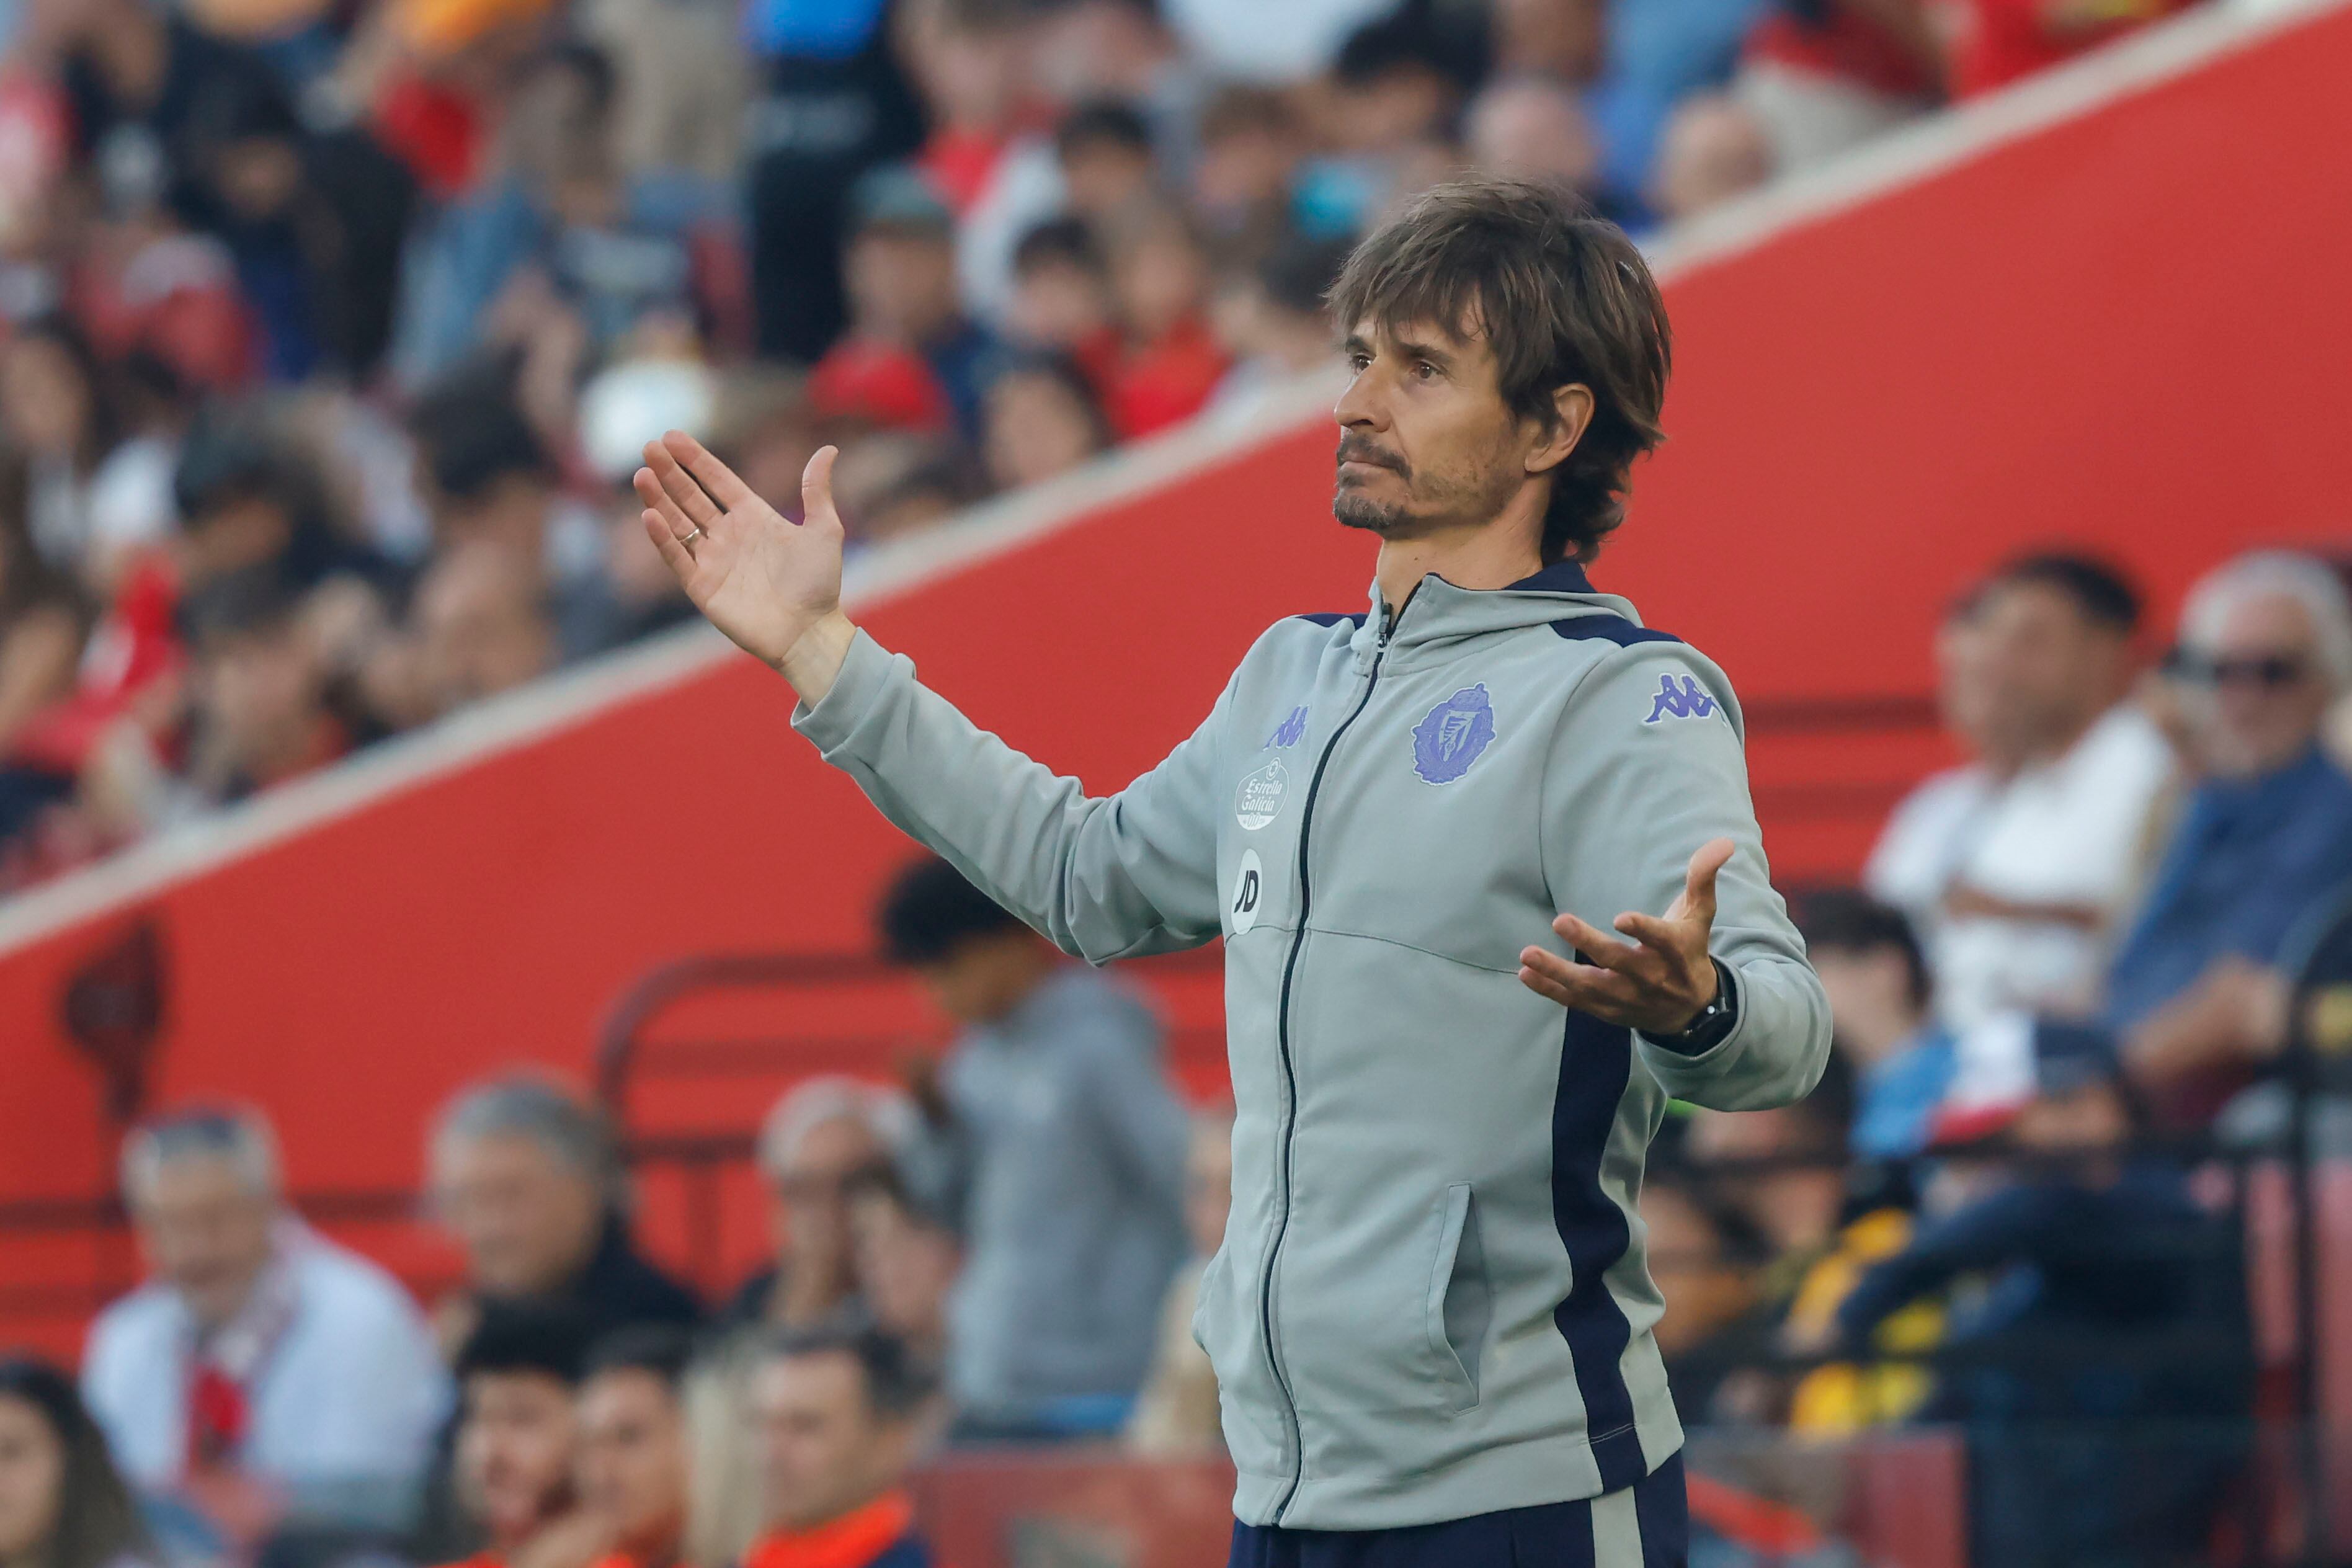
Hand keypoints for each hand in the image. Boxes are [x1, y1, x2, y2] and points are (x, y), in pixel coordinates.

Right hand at [636, 430, 855, 696]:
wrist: (810, 632)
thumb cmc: (820, 584)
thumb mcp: (824, 530)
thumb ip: (817, 490)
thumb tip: (829, 449)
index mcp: (754, 517)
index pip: (717, 481)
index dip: (695, 459)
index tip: (671, 436)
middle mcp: (729, 536)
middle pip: (691, 497)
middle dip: (670, 472)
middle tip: (648, 446)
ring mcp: (713, 561)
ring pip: (678, 523)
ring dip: (659, 499)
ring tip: (642, 474)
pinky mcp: (702, 587)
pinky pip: (677, 558)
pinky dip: (663, 538)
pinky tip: (650, 515)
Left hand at [1518, 838, 1734, 1035]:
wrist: (1692, 1011)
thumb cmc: (1689, 950)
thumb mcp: (1699, 915)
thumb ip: (1703, 877)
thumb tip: (1722, 841)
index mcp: (1676, 952)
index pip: (1661, 940)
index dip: (1643, 931)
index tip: (1621, 917)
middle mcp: (1652, 978)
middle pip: (1619, 962)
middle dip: (1589, 943)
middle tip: (1561, 920)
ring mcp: (1628, 998)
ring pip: (1591, 987)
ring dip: (1557, 972)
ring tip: (1527, 953)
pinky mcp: (1608, 1011)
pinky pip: (1575, 1002)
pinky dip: (1549, 990)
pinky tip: (1525, 972)